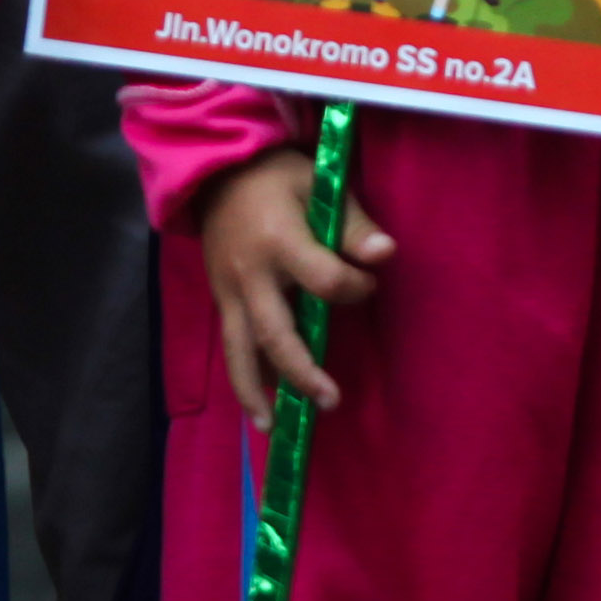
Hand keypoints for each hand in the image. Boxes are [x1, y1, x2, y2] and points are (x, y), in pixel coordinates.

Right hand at [201, 144, 395, 413]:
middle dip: (301, 370)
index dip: (355, 287)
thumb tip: (385, 254)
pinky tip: (258, 408)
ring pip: (240, 350)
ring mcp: (230, 292)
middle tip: (330, 400)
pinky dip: (244, 378)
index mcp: (279, 241)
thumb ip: (352, 224)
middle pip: (275, 332)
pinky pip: (233, 346)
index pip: (323, 281)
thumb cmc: (276, 178)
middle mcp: (250, 275)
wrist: (214, 173)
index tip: (369, 281)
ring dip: (257, 391)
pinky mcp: (222, 302)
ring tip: (274, 427)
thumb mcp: (318, 185)